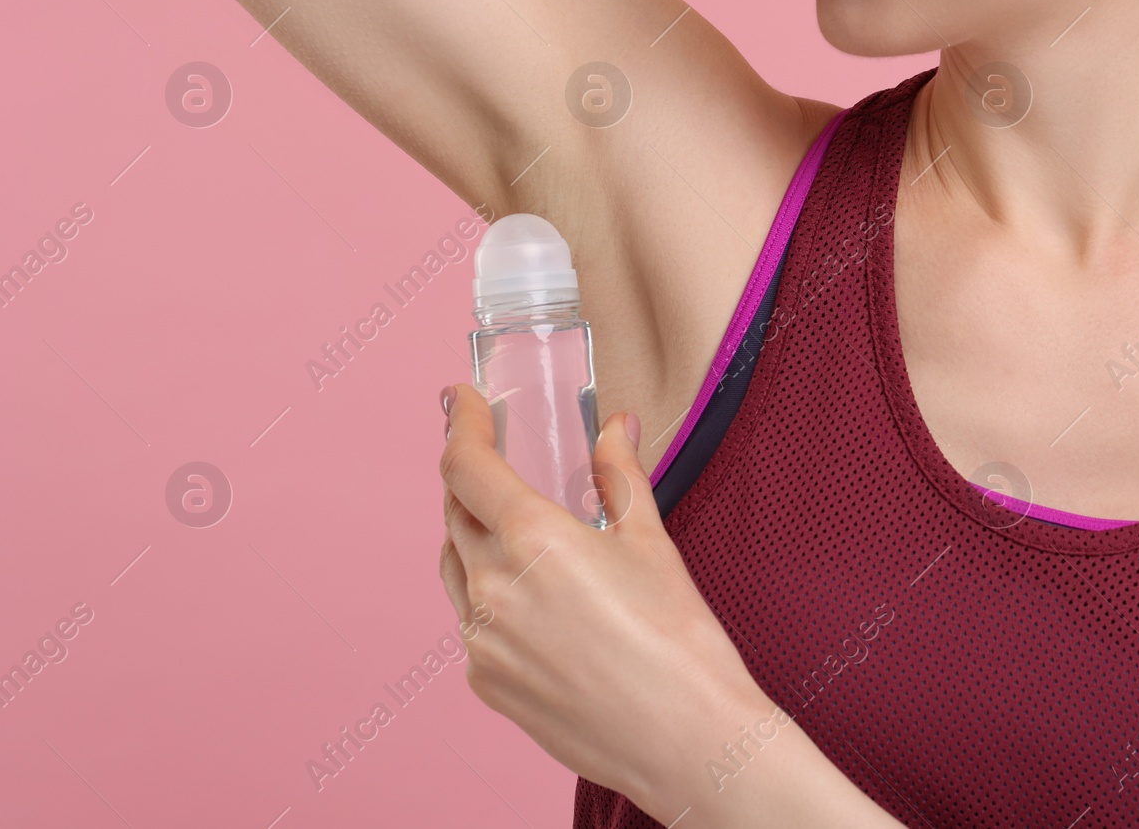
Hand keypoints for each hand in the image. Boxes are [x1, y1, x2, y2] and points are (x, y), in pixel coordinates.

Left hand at [435, 382, 769, 819]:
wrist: (684, 738)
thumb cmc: (677, 640)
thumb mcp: (649, 542)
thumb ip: (620, 476)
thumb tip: (614, 428)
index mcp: (530, 539)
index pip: (465, 465)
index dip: (459, 424)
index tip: (459, 401)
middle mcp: (491, 587)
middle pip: (454, 513)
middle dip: (469, 480)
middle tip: (493, 459)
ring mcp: (481, 640)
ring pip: (455, 569)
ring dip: (473, 537)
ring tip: (514, 528)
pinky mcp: (486, 683)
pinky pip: (471, 623)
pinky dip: (489, 597)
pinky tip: (533, 600)